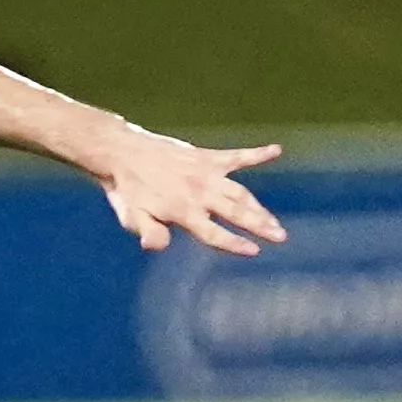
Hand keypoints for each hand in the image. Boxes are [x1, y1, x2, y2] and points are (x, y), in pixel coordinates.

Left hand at [93, 128, 285, 255]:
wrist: (121, 153)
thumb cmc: (126, 190)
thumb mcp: (131, 217)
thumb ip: (148, 232)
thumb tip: (156, 246)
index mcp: (183, 211)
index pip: (214, 233)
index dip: (234, 244)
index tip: (254, 251)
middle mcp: (199, 192)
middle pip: (236, 212)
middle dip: (260, 225)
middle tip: (281, 236)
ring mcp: (205, 173)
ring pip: (240, 192)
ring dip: (260, 206)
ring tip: (274, 221)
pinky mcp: (205, 156)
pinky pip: (236, 156)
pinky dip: (256, 154)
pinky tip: (275, 150)